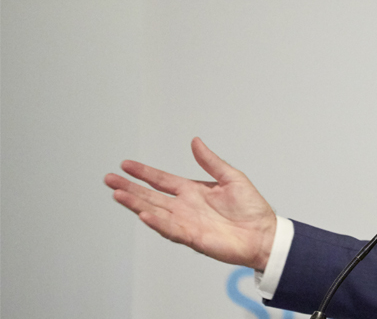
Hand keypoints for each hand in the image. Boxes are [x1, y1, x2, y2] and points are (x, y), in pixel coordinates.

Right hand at [104, 137, 277, 270]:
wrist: (263, 234)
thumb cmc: (251, 208)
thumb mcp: (231, 177)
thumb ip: (211, 161)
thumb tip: (196, 142)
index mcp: (193, 191)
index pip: (162, 180)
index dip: (144, 173)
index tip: (126, 165)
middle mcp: (185, 207)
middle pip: (151, 196)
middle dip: (130, 188)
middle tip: (109, 179)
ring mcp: (186, 222)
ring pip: (154, 211)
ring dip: (136, 204)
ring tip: (118, 194)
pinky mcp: (192, 237)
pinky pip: (170, 228)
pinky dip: (156, 222)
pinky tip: (143, 213)